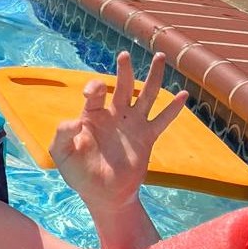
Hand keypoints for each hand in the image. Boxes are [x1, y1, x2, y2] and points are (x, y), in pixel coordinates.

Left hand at [48, 51, 187, 212]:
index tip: (93, 92)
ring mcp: (132, 124)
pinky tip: (184, 95)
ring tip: (159, 56)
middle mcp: (114, 115)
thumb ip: (63, 136)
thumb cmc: (79, 174)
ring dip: (153, 76)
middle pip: (122, 86)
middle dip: (124, 70)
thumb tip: (74, 121)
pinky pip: (162, 119)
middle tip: (124, 55)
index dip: (95, 88)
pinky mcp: (146, 137)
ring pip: (146, 95)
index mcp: (93, 116)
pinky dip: (173, 108)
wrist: (103, 193)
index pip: (96, 93)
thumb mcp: (63, 155)